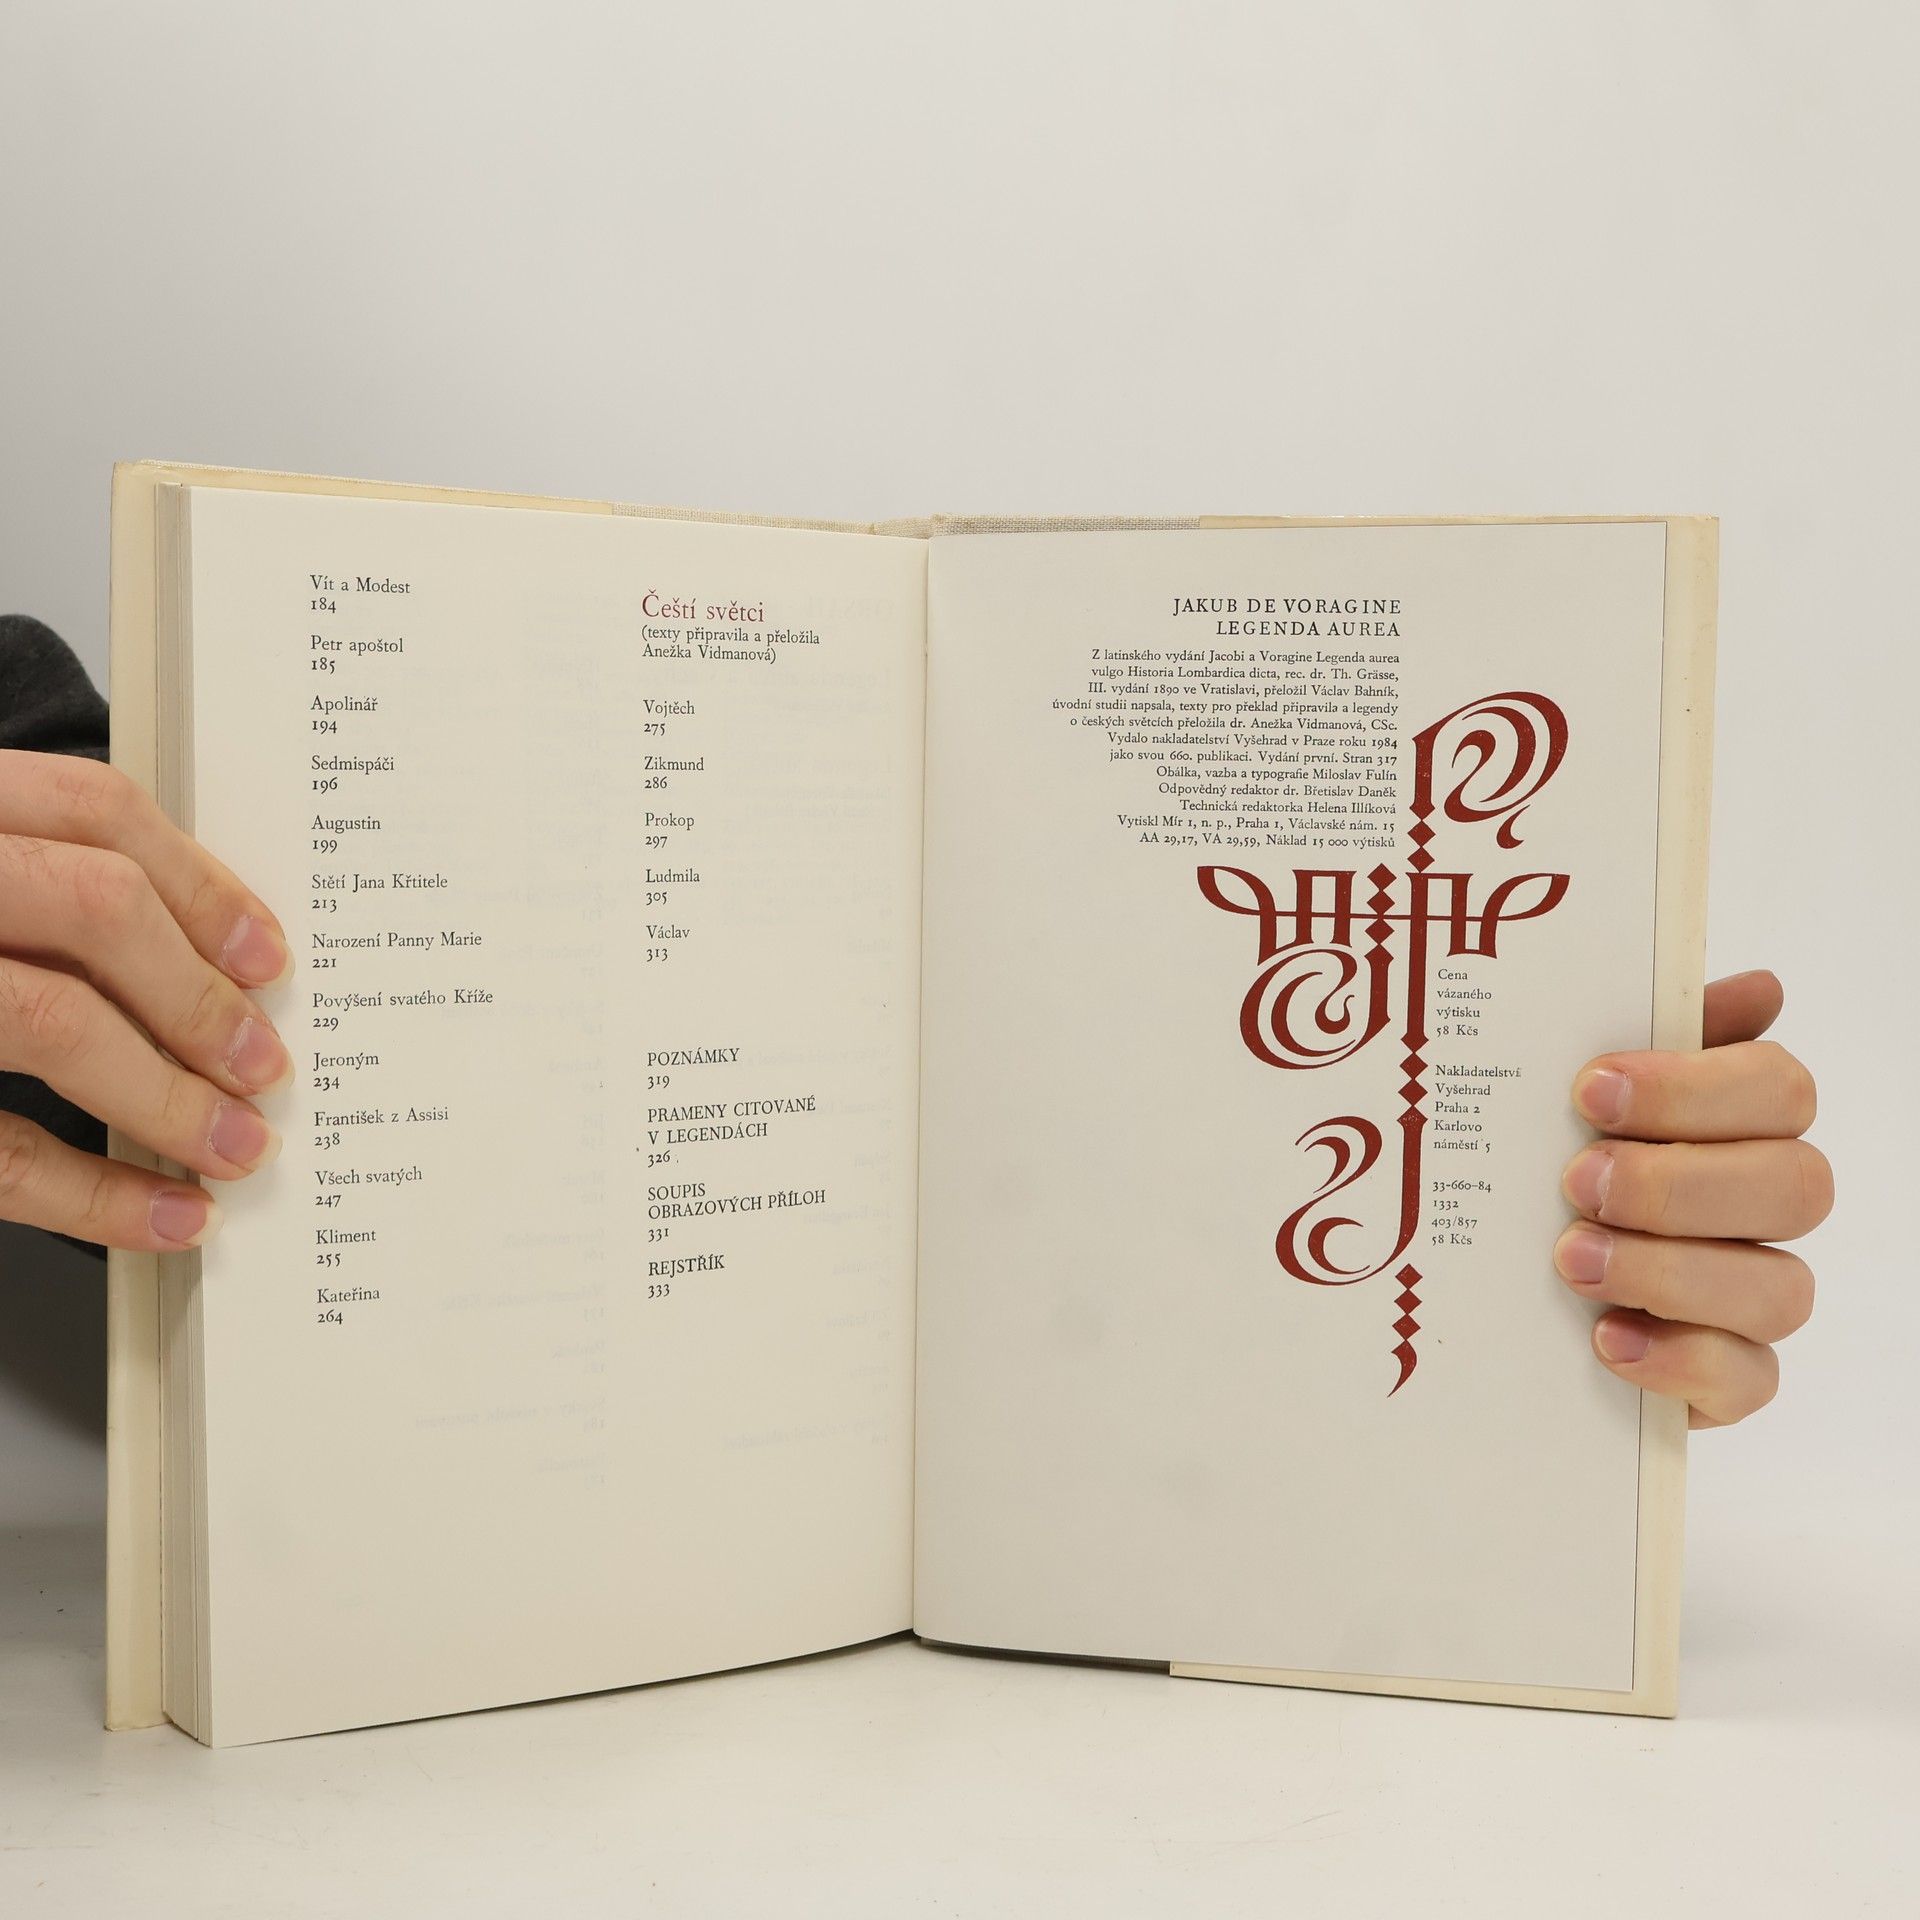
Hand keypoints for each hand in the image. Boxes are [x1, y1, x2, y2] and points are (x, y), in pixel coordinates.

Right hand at [0, 752, 291, 1249]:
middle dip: (198, 997)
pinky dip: (93, 1193)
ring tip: (232, 1148)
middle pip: (91, 906)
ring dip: (164, 1098)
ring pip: (46, 1020)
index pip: (90, 809)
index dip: (201, 883)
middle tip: (262, 1065)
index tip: (268, 957)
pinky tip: (162, 1218)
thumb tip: (198, 960)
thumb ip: (24, 884)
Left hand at [1555, 970, 1829, 1427]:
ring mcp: (1750, 1295)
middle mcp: (1761, 1204)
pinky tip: (1606, 1338)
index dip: (1693, 1088)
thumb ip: (1644, 1028)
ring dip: (1671, 1271)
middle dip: (1681, 1183)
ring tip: (1571, 1258)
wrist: (1488, 1283)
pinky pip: (1748, 1379)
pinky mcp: (1724, 1378)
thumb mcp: (1566, 1088)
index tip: (1591, 1088)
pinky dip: (1679, 1360)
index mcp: (1737, 1120)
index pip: (1778, 1088)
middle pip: (1797, 1186)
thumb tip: (1760, 987)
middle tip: (1578, 1179)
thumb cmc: (1542, 1158)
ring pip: (1780, 1289)